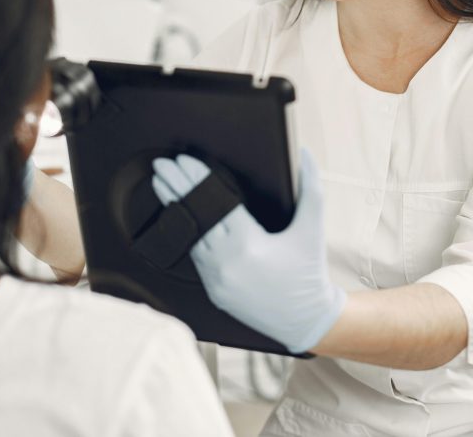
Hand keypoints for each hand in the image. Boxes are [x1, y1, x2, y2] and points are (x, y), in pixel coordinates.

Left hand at [151, 150, 344, 353]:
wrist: (306, 320)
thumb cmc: (309, 271)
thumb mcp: (312, 228)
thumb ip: (311, 188)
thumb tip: (304, 153)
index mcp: (249, 243)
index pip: (215, 202)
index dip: (197, 178)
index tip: (183, 160)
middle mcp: (227, 262)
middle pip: (196, 216)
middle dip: (176, 186)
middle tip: (161, 165)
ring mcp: (218, 279)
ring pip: (190, 236)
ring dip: (175, 209)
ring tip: (161, 185)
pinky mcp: (214, 292)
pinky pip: (195, 258)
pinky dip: (186, 235)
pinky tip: (177, 218)